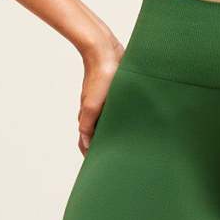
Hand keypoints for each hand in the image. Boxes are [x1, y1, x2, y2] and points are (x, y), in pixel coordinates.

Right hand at [77, 34, 124, 155]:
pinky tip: (132, 122)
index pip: (86, 142)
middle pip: (98, 135)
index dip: (91, 155)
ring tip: (127, 146)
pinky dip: (121, 120)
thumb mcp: (92, 104)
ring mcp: (104, 102)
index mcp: (88, 116)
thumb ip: (88, 125)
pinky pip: (117, 110)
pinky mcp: (115, 93)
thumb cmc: (99, 76)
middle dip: (105, 148)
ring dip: (114, 134)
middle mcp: (95, 111)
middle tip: (117, 161)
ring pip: (108, 123)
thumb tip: (86, 145)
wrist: (104, 51)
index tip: (99, 168)